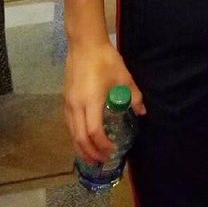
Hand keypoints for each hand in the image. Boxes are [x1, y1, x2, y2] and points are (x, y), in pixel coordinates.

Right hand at [64, 40, 145, 164]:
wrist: (84, 44)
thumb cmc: (105, 60)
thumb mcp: (124, 77)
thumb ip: (134, 96)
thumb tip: (142, 112)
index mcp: (91, 101)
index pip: (93, 131)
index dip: (102, 145)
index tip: (112, 151)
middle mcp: (76, 105)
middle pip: (79, 137)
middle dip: (90, 152)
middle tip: (101, 161)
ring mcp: (68, 103)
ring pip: (71, 132)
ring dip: (81, 147)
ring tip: (91, 156)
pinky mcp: (66, 99)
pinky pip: (69, 124)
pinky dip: (76, 136)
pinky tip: (83, 139)